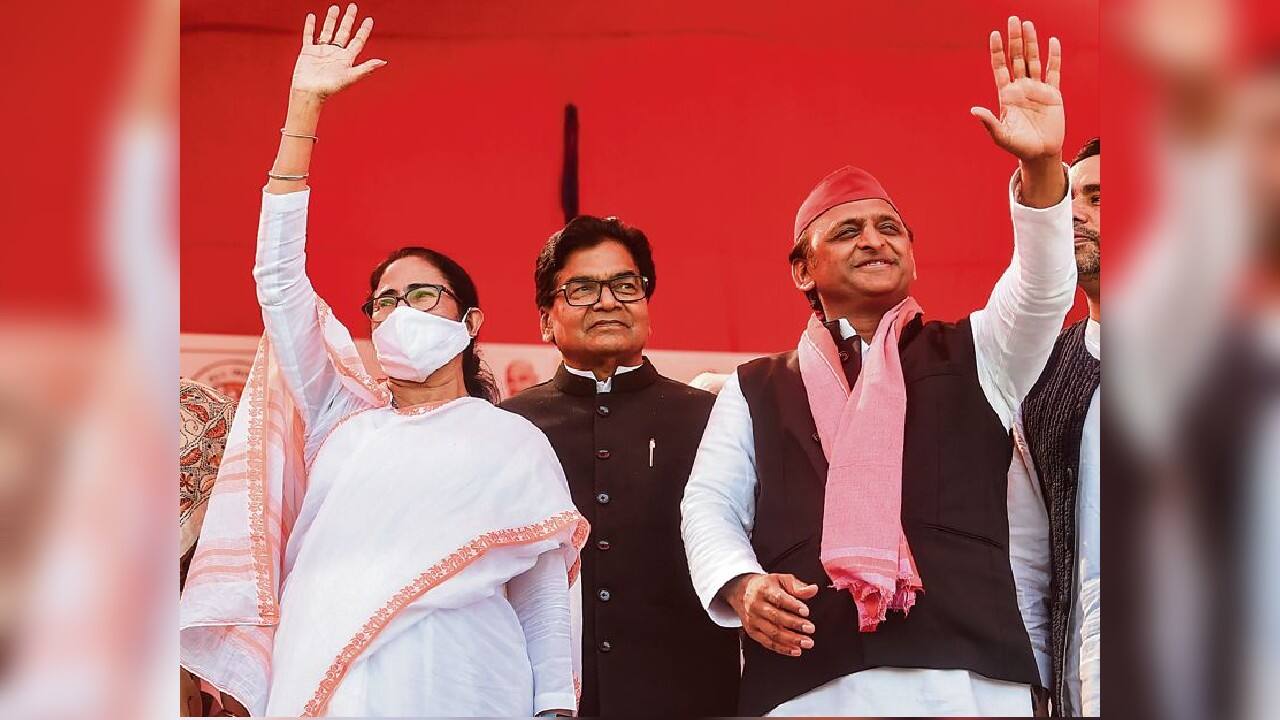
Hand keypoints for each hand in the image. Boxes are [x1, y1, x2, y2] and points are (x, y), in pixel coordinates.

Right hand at [291, 4, 385, 99]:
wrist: (309, 93)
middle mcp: (335, 53)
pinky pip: (310, 36)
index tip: (369, 19)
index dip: (363, 30)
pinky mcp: (308, 52)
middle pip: (344, 32)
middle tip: (353, 6)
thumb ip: (366, 68)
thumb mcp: (350, 77)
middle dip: (349, 20)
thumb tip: (383, 62)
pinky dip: (310, 26)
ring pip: (328, 31)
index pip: (358, 41)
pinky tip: (312, 17)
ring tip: (335, 7)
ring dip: (332, 20)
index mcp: (346, 59)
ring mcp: (322, 51)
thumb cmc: (330, 88)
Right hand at [721, 572, 818, 656]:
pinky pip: (767, 642)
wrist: (741, 592)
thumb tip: (813, 590)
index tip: (806, 611)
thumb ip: (797, 586)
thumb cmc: (765, 586)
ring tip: (807, 642)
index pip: (778, 598)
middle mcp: (756, 605)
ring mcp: (753, 620)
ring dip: (791, 640)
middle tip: (810, 628)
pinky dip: (782, 648)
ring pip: (772, 632)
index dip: (792, 605)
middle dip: (794, 624)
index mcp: (764, 590)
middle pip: (776, 617)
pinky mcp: (752, 631)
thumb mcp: (780, 579)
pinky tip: (795, 650)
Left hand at [971, 16, 1063, 161]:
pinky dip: (1053, 56)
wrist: (1040, 153)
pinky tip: (1052, 41)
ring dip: (1031, 42)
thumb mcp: (1001, 136)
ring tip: (1028, 24)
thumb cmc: (1018, 146)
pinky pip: (1053, 71)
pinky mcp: (1053, 94)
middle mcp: (1020, 88)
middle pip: (1016, 58)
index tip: (994, 34)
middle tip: (1013, 19)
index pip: (1000, 67)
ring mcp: (1037, 89)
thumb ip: (989, 122)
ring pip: (1033, 60)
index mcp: (1006, 95)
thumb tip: (974, 111)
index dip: (997, 51)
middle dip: (1014, 39)